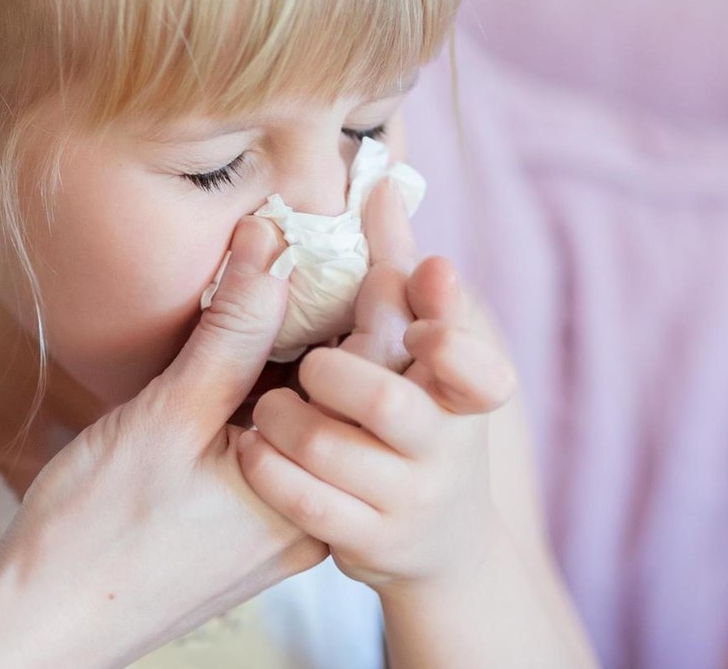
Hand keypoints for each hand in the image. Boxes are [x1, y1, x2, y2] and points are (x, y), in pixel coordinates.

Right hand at [0, 216, 329, 664]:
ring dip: (304, 350)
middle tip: (335, 246)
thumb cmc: (96, 531)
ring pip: (315, 417)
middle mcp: (314, 514)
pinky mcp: (250, 522)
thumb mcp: (169, 417)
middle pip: (351, 398)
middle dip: (342, 319)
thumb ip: (233, 333)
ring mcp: (283, 521)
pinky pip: (282, 441)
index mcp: (314, 496)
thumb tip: (274, 248)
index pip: (373, 383)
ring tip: (293, 278)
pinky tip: (254, 341)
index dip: (373, 303)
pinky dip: (272, 388)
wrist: (41, 621)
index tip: (368, 238)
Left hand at [238, 181, 518, 593]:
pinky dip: (269, 467)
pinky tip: (249, 446)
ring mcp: (411, 500)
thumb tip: (380, 180)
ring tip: (264, 405)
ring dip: (284, 417)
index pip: (478, 361)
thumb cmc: (416, 418)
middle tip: (307, 360)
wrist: (442, 547)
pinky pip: (305, 504)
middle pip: (387, 401)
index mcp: (468, 392)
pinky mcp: (369, 543)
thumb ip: (397, 268)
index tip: (422, 280)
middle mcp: (449, 448)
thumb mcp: (419, 349)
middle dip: (333, 371)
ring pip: (332, 450)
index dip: (448, 324)